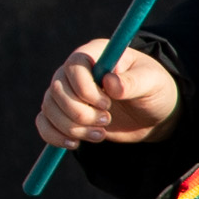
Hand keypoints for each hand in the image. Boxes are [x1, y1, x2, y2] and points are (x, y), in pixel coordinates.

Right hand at [36, 38, 180, 150]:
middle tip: (106, 121)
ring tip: (100, 135)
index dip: (85, 89)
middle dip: (79, 112)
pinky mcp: (63, 114)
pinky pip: (43, 124)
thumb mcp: (152, 82)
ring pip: (49, 109)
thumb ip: (132, 82)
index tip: (108, 104)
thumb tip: (110, 83)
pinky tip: (75, 143)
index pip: (73, 66)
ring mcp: (66, 94)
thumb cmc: (155, 90)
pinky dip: (54, 136)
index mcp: (95, 55)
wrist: (153, 115)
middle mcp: (74, 72)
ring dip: (72, 127)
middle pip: (56, 90)